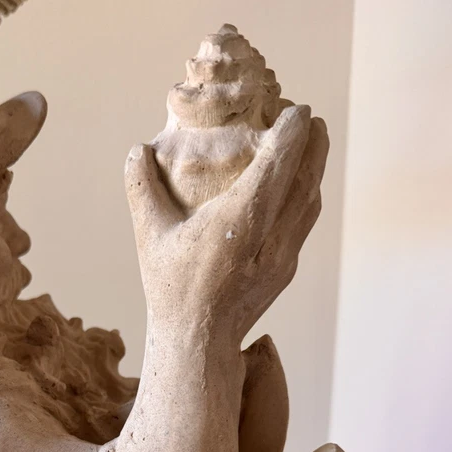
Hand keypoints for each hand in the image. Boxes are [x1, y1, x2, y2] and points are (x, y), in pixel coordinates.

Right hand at [125, 105, 328, 343]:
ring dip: (314, 169)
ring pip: (311, 202)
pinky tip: (298, 190)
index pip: (277, 165)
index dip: (291, 133)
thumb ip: (142, 189)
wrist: (197, 342)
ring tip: (310, 145)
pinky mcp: (286, 271)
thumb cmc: (170, 288)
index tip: (296, 109)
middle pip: (306, 179)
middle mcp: (270, 237)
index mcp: (239, 222)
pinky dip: (307, 197)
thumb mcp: (148, 236)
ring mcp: (284, 256)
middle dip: (313, 144)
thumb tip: (137, 150)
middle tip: (309, 118)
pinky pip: (305, 224)